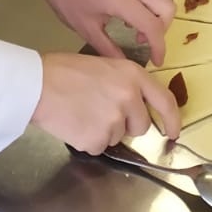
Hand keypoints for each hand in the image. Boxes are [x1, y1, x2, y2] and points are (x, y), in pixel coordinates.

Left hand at [30, 0, 174, 64]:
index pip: (153, 25)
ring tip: (137, 33)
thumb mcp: (85, 29)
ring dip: (158, 18)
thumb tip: (126, 66)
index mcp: (121, 0)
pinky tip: (129, 19)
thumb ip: (108, 49)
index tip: (157, 62)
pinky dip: (150, 9)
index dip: (159, 47)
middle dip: (163, 30)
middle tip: (145, 43)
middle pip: (167, 7)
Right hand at [31, 52, 181, 150]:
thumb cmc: (65, 71)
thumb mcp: (105, 65)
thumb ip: (126, 84)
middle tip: (101, 112)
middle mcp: (129, 98)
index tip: (173, 132)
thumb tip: (138, 106)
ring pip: (118, 137)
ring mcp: (114, 120)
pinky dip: (88, 140)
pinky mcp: (98, 139)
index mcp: (133, 75)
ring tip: (82, 113)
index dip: (173, 120)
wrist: (37, 85)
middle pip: (141, 126)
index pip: (165, 101)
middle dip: (126, 125)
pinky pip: (99, 147)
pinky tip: (74, 124)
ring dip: (104, 131)